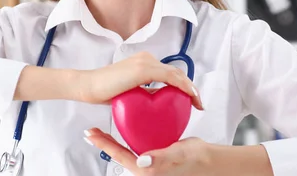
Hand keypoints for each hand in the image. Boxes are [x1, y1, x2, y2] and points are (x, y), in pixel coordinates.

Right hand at [78, 51, 203, 109]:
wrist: (88, 86)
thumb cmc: (104, 91)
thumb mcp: (129, 92)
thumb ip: (143, 93)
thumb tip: (155, 102)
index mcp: (143, 62)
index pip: (168, 73)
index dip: (182, 85)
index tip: (191, 100)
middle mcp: (146, 58)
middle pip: (175, 72)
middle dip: (190, 87)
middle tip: (198, 103)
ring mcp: (145, 62)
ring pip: (175, 74)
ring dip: (190, 87)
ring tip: (198, 102)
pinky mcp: (143, 69)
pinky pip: (169, 77)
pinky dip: (182, 86)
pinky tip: (190, 96)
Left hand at [84, 127, 210, 174]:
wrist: (207, 160)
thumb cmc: (194, 160)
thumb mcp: (177, 155)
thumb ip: (160, 159)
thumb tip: (142, 161)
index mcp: (146, 170)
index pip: (120, 155)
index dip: (104, 144)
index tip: (92, 134)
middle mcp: (145, 167)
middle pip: (118, 152)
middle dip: (103, 142)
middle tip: (90, 132)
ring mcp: (148, 160)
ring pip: (125, 148)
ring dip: (112, 139)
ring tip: (100, 129)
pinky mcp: (153, 153)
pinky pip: (135, 144)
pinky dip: (127, 135)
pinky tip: (125, 125)